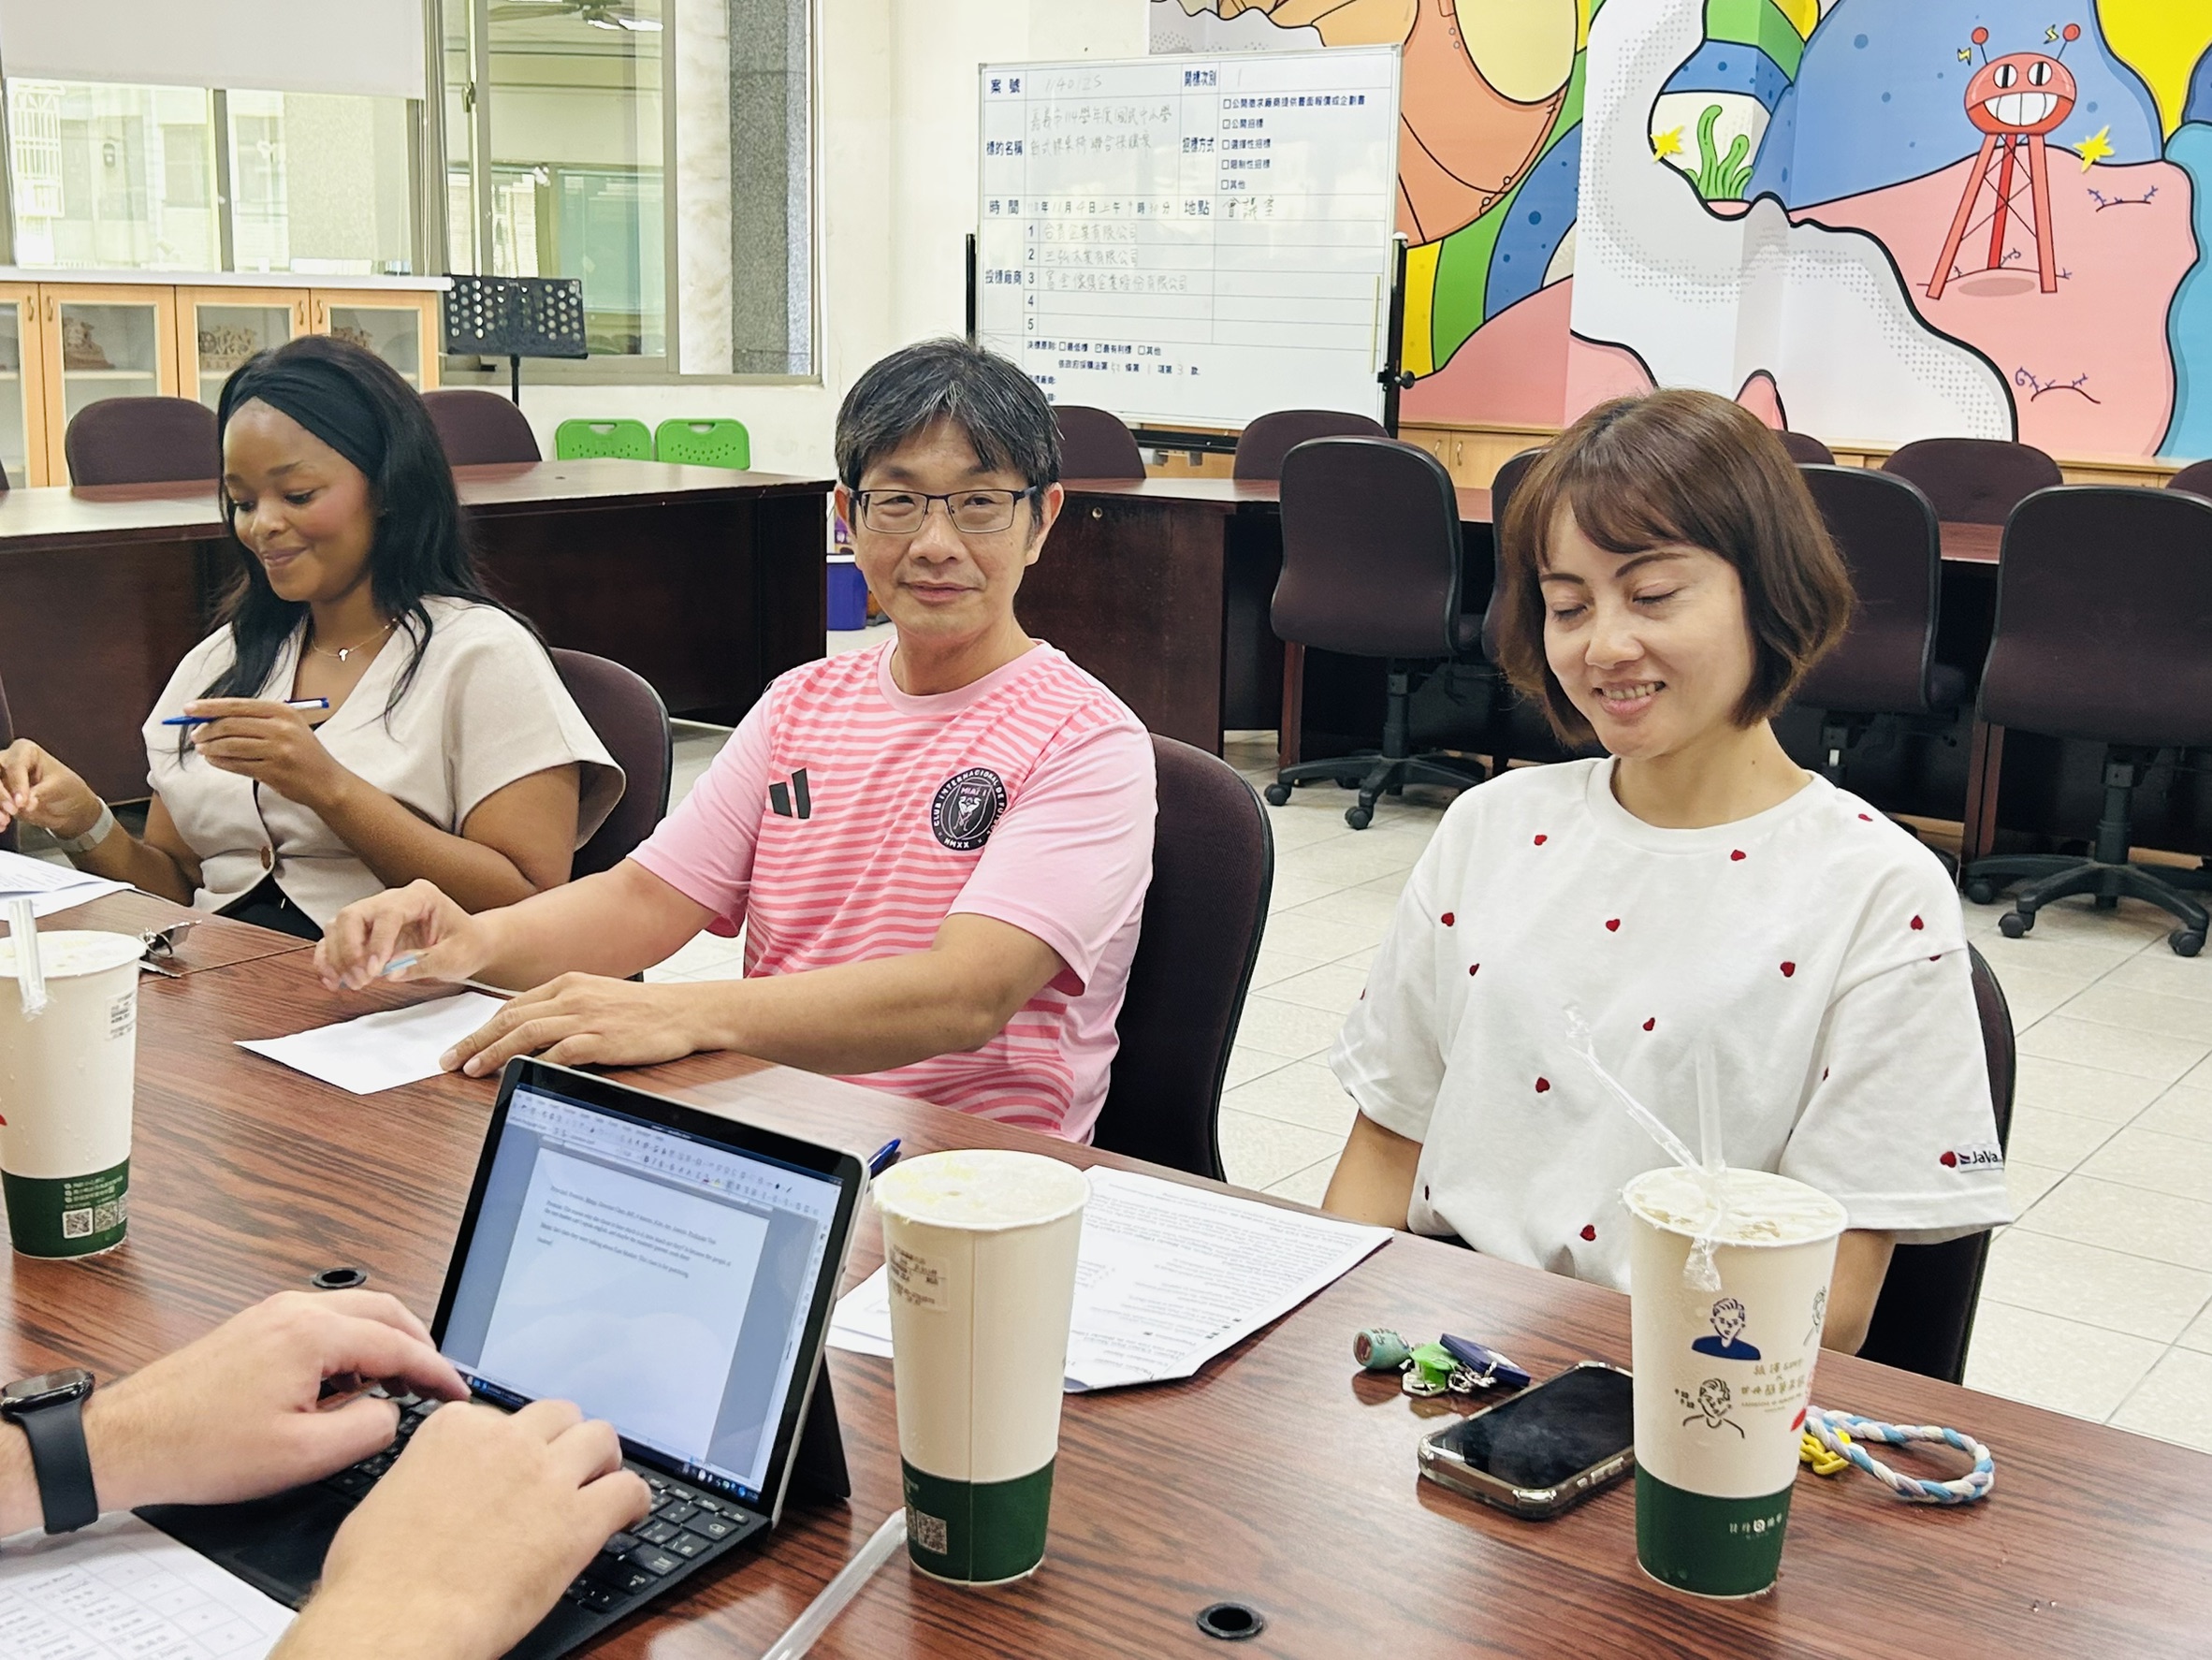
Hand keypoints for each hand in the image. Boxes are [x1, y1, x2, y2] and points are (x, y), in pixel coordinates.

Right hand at [0, 740, 103, 840]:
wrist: (68, 807)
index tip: (22, 802)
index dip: (16, 784)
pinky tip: (2, 825)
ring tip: (5, 821)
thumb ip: (40, 793)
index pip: (14, 765)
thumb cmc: (67, 787)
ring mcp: (0, 778)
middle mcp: (8, 761)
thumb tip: (26, 803)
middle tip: (13, 810)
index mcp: (25, 751)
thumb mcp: (60, 787)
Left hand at [84, 1290, 467, 1514]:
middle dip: (418, 1346)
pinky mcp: (256, 1326)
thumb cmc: (200, 1448)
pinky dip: (352, 1342)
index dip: (437, 1372)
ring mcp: (273, 1313)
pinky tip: (347, 1382)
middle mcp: (296, 1310)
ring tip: (396, 1386)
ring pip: (355, 1312)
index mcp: (313, 1334)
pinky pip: (324, 1321)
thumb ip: (367, 1429)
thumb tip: (393, 1412)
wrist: (126, 1441)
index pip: (399, 1344)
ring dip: (385, 1342)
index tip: (458, 1394)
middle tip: (435, 1384)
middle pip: (385, 1311)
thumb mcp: (302, 1456)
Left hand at [185, 698, 348, 809]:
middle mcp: (281, 728)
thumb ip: (255, 720)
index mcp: (283, 712)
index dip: (209, 707)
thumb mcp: (287, 727)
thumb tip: (212, 718)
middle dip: (206, 730)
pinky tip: (213, 760)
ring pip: (230, 745)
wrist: (327, 782)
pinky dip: (219, 762)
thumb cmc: (303, 753)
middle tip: (194, 735)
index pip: (237, 706)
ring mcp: (278, 751)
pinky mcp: (273, 771)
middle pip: (231, 724)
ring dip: (210, 748)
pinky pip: (236, 765)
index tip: (188, 709)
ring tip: (201, 749)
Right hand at [278, 1399, 648, 1659]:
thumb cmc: (375, 1580)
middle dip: (563, 1442)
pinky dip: (634, 1502)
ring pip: (601, 1437)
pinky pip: (630, 1489)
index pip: (502, 1415)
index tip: (515, 1467)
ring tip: (599, 1487)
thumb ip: (425, 1476)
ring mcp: (545, 1476)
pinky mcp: (578, 1520)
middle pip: (558, 1415)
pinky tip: (627, 1517)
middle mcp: (505, 1440)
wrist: (396, 1624)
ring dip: (602, 1461)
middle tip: (563, 1473)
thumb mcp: (386, 1502)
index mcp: (454, 1429)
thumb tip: (436, 1488)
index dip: (512, 1446)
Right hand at [317, 880, 486, 990]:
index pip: (389, 913)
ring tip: (350, 984)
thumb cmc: (467, 944)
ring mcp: (375, 914)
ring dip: (336, 957)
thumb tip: (391, 972)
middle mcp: (392, 899)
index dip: (378, 942)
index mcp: (420, 895)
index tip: (375, 970)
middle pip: (353, 915)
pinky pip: (335, 941)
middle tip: (360, 980)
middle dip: (350, 950)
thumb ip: (425, 963)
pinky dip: (328, 960)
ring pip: (338, 926)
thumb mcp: (456, 956)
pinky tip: (332, 981)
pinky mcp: (365, 932)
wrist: (469, 944)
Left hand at [443, 973, 723, 1076]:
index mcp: (569, 984)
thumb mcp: (600, 998)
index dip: (481, 1027)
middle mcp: (572, 997)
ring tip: (470, 1069)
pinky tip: (517, 1076)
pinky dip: (534, 1064)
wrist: (688, 1011)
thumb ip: (568, 1010)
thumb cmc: (647, 1010)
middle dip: (473, 1041)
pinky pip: (558, 1053)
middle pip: (509, 1018)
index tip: (460, 1045)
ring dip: (491, 1052)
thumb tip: (533, 1034)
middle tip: (448, 1060)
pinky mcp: (601, 1040)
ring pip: (524, 1033)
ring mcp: (586, 1018)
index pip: (513, 1006)